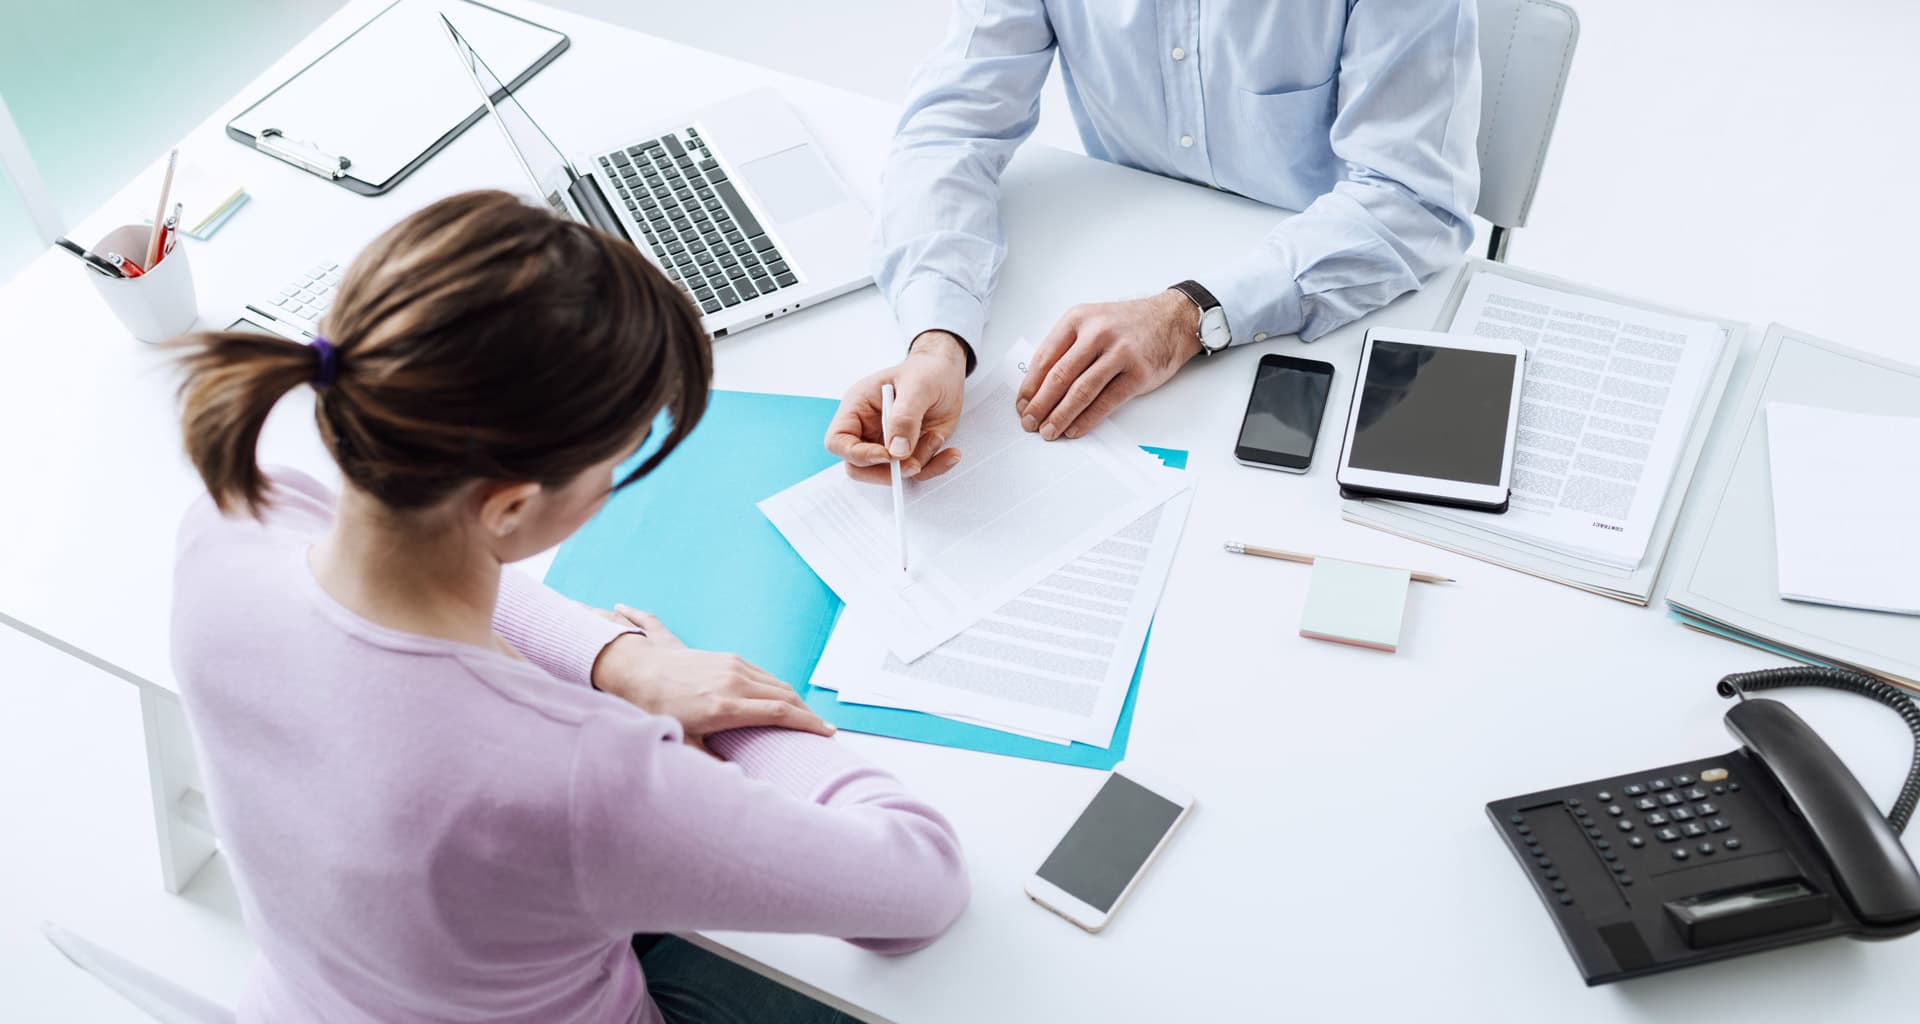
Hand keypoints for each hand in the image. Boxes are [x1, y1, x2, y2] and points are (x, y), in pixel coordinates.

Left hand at [591, 606, 834, 746]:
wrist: (633, 665)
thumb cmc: (652, 706)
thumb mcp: (679, 742)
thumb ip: (708, 763)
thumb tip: (733, 785)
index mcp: (726, 705)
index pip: (781, 712)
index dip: (809, 724)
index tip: (829, 734)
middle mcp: (734, 680)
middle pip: (786, 696)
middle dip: (807, 713)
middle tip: (822, 731)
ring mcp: (732, 664)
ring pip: (776, 682)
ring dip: (794, 699)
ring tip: (805, 718)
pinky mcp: (727, 657)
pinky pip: (763, 673)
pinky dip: (777, 687)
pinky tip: (779, 699)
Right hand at [825, 331, 968, 484]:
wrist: (948, 373)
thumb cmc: (927, 371)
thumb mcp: (918, 385)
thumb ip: (905, 417)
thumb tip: (897, 450)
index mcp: (857, 408)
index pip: (838, 441)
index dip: (857, 455)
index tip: (887, 455)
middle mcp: (868, 429)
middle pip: (859, 467)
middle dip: (888, 471)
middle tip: (913, 463)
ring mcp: (888, 443)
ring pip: (891, 473)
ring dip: (918, 463)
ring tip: (936, 437)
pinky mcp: (909, 452)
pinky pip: (916, 472)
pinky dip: (935, 467)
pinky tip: (949, 453)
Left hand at [1016, 291, 1201, 439]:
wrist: (1171, 319)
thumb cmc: (1127, 325)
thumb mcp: (1091, 322)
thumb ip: (1066, 348)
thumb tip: (1039, 386)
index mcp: (1078, 319)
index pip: (1044, 357)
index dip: (1029, 386)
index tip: (1021, 405)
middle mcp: (1097, 333)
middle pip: (1059, 376)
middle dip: (1040, 405)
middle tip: (1029, 423)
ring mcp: (1120, 353)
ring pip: (1081, 391)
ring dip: (1060, 416)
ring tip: (1049, 431)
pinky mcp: (1138, 373)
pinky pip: (1106, 401)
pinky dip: (1087, 419)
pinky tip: (1074, 429)